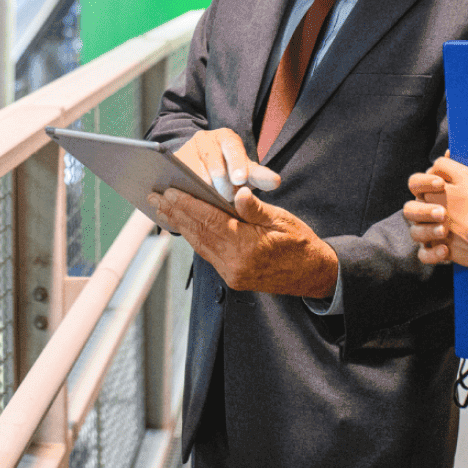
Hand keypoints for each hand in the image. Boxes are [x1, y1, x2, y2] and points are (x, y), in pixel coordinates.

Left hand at [148, 186, 337, 297]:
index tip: (171, 190)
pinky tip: (185, 226)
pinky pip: (207, 254)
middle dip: (176, 213)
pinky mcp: (232, 277)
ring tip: (163, 209)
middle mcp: (235, 264)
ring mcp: (232, 273)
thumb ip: (256, 209)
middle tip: (155, 197)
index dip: (188, 204)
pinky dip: (194, 237)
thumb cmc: (300, 243)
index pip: (210, 220)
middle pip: (199, 233)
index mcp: (248, 246)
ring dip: (181, 225)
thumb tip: (238, 193)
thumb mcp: (282, 220)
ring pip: (200, 245)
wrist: (312, 274)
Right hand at [174, 127, 280, 200]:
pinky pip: (176, 178)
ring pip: (194, 171)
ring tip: (211, 203)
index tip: (241, 180)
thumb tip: (276, 181)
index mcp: (227, 138)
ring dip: (203, 189)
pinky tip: (189, 204)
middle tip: (227, 198)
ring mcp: (186, 150)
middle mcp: (205, 139)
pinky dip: (184, 191)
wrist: (202, 167)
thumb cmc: (230, 170)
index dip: (237, 164)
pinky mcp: (171, 164)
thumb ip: (260, 176)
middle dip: (221, 182)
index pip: (233, 148)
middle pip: (213, 161)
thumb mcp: (245, 171)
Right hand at [404, 158, 467, 269]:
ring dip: (427, 231)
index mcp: (434, 194)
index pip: (414, 183)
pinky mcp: (438, 251)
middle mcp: (429, 213)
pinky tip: (445, 250)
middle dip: (423, 211)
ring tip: (445, 230)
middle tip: (442, 213)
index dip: (423, 182)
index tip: (440, 184)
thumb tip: (444, 152)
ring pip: (415, 233)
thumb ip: (451, 166)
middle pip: (409, 210)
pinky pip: (424, 255)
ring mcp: (432, 233)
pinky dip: (432, 254)